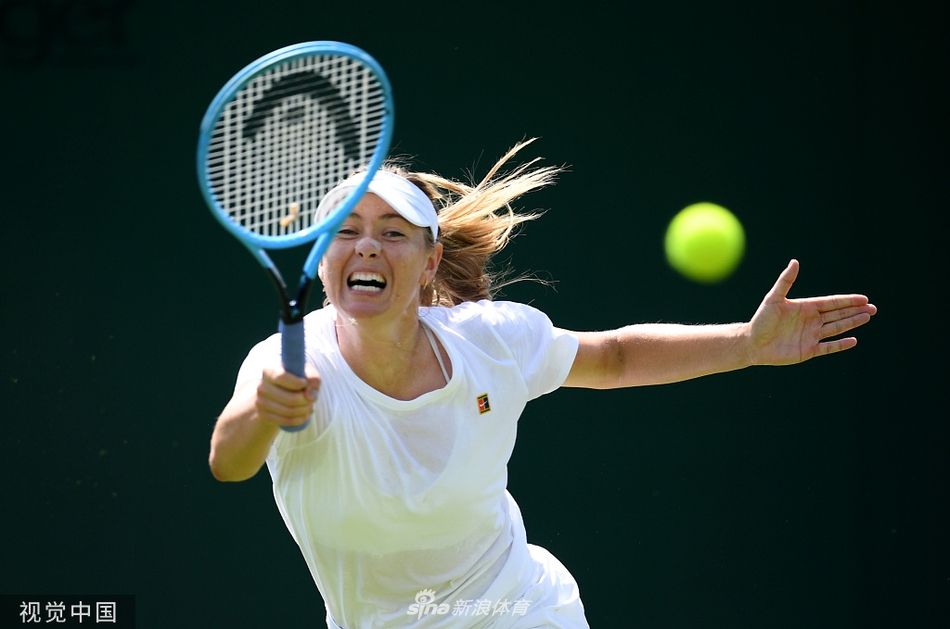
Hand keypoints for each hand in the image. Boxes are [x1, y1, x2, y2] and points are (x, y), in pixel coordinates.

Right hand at [255, 363, 321, 427]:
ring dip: (305, 411)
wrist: (280, 392)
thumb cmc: (296, 378)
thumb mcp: (307, 373)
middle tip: (312, 399)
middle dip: (306, 401)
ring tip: (310, 406)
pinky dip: (300, 419)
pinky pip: (286, 421)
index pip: (281, 377)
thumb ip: (313, 378)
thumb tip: (310, 395)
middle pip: (290, 399)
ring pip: (289, 412)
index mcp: (270, 370)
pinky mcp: (264, 415)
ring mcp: (261, 402)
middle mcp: (262, 386)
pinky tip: (305, 414)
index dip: (297, 383)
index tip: (305, 383)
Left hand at [746, 260, 876, 365]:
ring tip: (867, 317)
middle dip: (855, 311)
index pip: (831, 303)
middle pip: (838, 314)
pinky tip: (853, 340)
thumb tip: (795, 261)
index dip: (847, 301)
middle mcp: (812, 321)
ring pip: (837, 328)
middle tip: (873, 308)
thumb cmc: (761, 320)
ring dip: (852, 323)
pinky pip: (828, 347)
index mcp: (806, 307)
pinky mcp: (809, 350)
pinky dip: (840, 345)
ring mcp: (811, 336)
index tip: (863, 298)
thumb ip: (785, 281)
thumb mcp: (773, 298)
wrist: (752, 343)